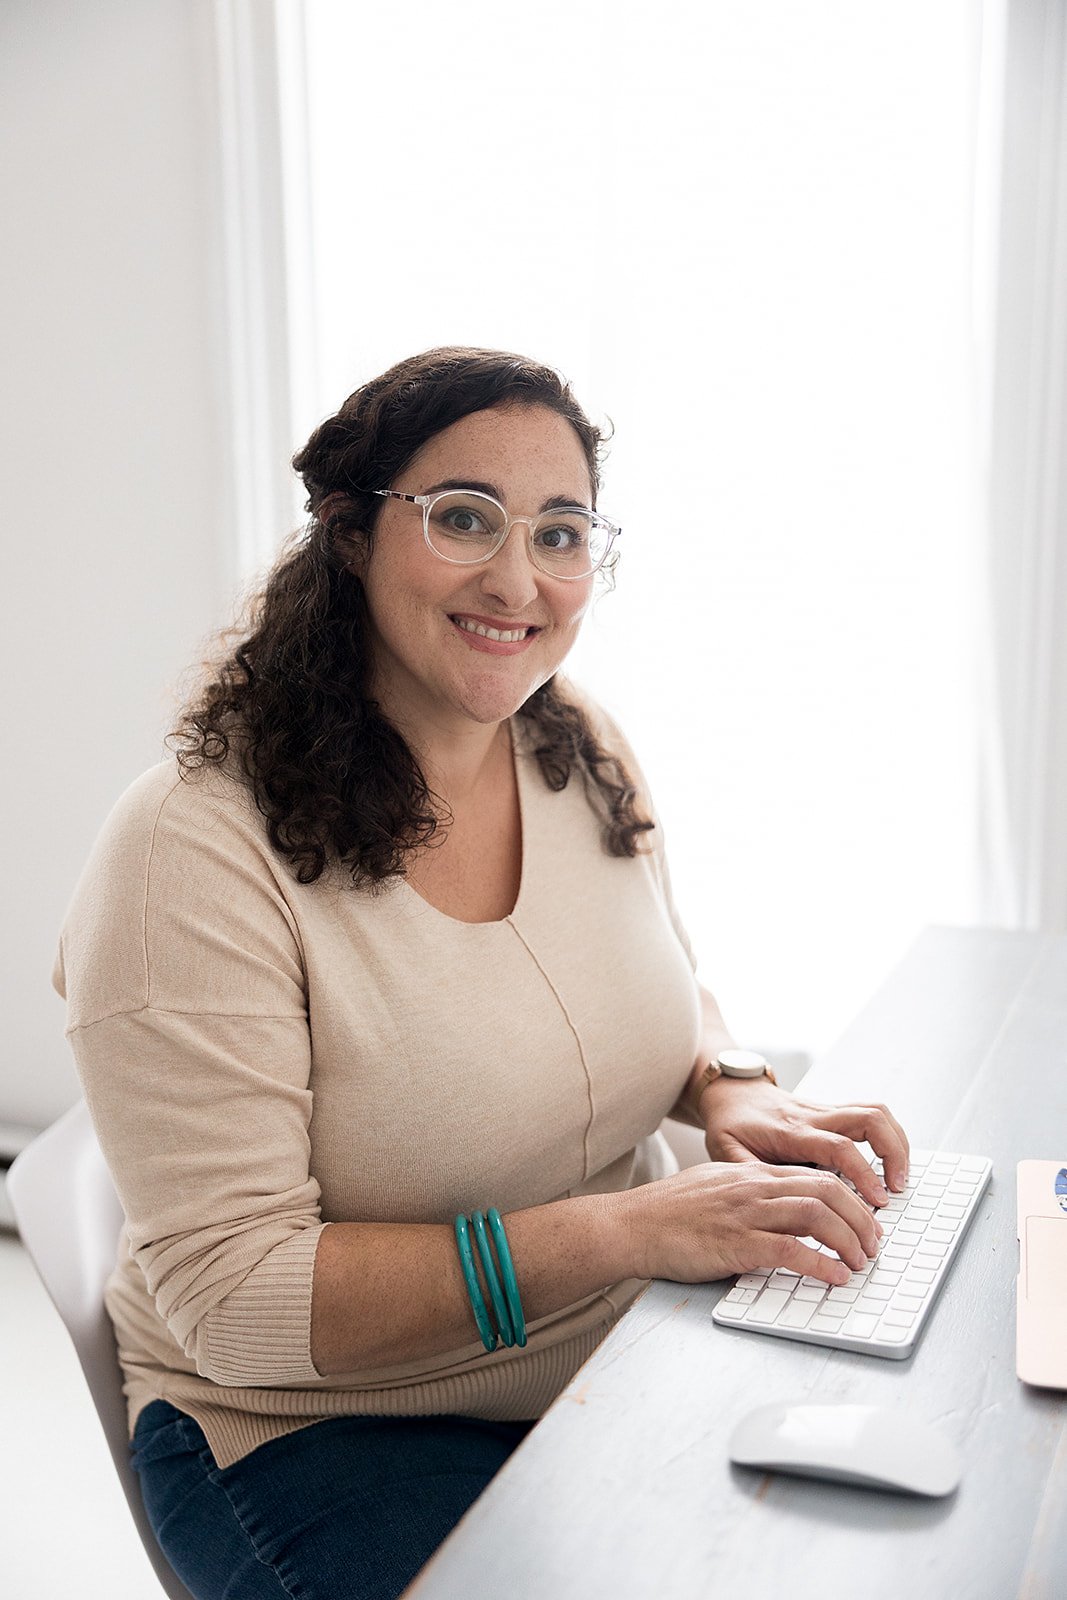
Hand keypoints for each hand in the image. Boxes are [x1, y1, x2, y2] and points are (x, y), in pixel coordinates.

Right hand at [617, 1160, 882, 1286]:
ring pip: (816, 1215)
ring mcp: (746, 1213)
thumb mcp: (715, 1188)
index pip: (816, 1175)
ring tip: (861, 1262)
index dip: (851, 1199)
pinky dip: (820, 1265)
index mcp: (751, 1174)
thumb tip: (780, 1214)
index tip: (866, 1221)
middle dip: (861, 1219)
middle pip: (828, 1190)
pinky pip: (790, 1251)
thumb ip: (748, 1195)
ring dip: (849, 1240)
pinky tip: (834, 1277)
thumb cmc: (668, 1213)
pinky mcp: (736, 1243)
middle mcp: (754, 1187)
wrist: (632, 1225)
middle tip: (874, 1245)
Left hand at [698, 1077, 909, 1207]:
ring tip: (900, 1177)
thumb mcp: (725, 1152)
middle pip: (869, 1119)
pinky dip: (888, 1135)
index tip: (878, 1200)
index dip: (863, 1173)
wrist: (731, 1092)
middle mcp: (814, 1117)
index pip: (839, 1146)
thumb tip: (765, 1205)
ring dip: (896, 1142)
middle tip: (898, 1188)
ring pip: (875, 1112)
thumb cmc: (729, 1124)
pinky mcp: (832, 1111)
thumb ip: (747, 1175)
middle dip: (893, 1152)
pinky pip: (870, 1113)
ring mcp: (825, 1111)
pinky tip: (891, 1161)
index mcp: (791, 1131)